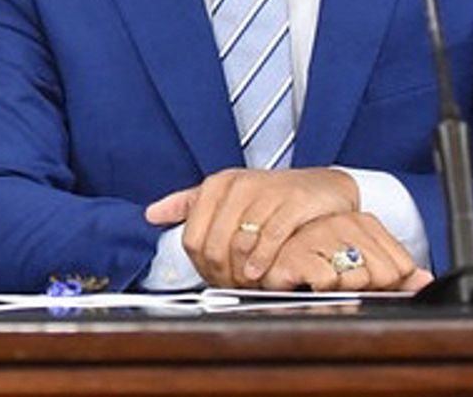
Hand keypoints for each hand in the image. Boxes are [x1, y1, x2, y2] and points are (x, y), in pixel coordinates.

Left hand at [145, 167, 358, 286]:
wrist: (321, 188)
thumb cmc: (271, 195)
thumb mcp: (226, 195)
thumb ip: (188, 205)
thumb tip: (151, 215)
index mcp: (217, 185)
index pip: (193, 236)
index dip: (200, 265)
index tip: (211, 278)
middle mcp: (238, 186)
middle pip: (215, 244)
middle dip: (221, 273)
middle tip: (231, 287)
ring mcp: (266, 193)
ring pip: (241, 243)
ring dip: (242, 272)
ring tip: (247, 284)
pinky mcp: (293, 202)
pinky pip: (270, 237)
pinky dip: (263, 261)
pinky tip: (262, 274)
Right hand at [259, 212, 432, 292]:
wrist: (271, 254)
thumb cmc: (316, 260)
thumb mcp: (362, 264)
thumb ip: (395, 273)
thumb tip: (426, 280)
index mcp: (365, 223)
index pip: (401, 266)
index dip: (389, 283)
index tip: (369, 284)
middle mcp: (345, 223)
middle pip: (383, 274)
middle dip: (369, 288)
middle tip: (346, 285)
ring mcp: (321, 234)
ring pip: (358, 278)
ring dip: (345, 289)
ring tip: (328, 284)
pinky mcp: (298, 253)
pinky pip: (329, 281)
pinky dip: (323, 288)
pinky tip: (312, 283)